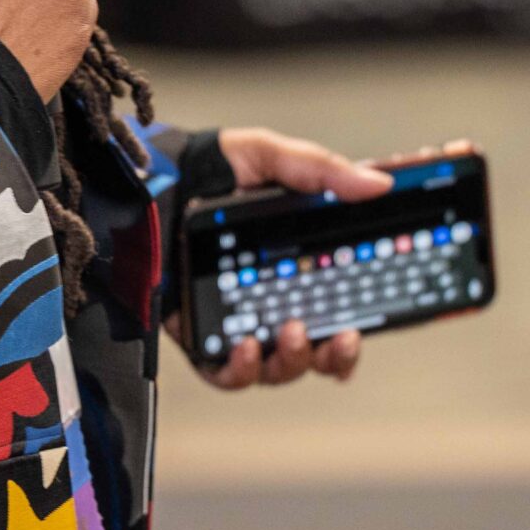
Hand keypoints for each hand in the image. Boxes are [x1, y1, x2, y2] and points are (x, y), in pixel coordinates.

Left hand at [185, 132, 476, 390]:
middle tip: (343, 338)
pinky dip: (242, 371)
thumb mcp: (269, 157)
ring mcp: (236, 321)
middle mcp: (270, 300)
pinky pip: (226, 372)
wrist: (152, 181)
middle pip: (317, 349)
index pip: (338, 309)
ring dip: (296, 360)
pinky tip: (247, 347)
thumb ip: (321, 170)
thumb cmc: (211, 169)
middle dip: (337, 356)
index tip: (373, 325)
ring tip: (294, 332)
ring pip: (279, 366)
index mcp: (295, 266)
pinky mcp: (200, 335)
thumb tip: (378, 185)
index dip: (359, 327)